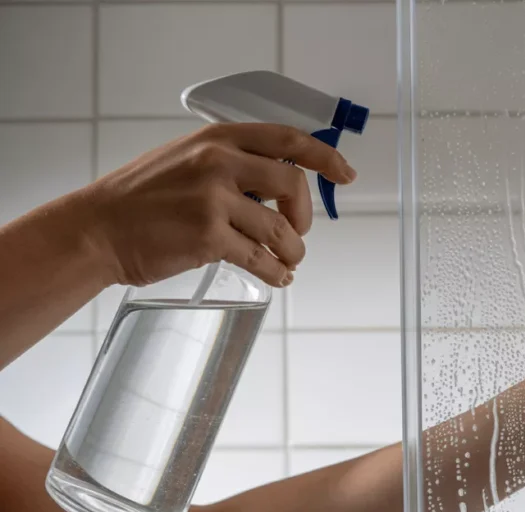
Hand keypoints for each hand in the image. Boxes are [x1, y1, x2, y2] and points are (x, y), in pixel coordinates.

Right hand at [78, 123, 355, 287]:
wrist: (97, 229)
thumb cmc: (141, 198)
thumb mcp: (184, 159)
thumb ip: (231, 163)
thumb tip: (281, 183)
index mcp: (216, 138)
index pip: (287, 138)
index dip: (324, 156)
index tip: (345, 173)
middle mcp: (217, 162)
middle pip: (293, 184)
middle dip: (305, 214)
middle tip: (298, 232)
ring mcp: (213, 199)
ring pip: (282, 229)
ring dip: (293, 251)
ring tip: (287, 262)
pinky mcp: (209, 237)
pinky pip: (261, 258)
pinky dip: (276, 272)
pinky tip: (277, 276)